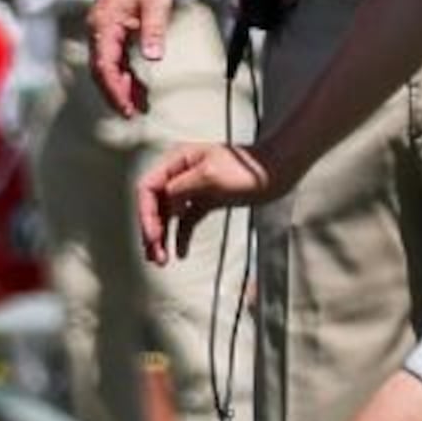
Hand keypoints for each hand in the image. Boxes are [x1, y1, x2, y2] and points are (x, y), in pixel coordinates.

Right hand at [87, 0, 174, 119]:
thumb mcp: (155, 2)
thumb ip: (153, 30)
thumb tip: (153, 57)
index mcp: (104, 25)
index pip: (104, 67)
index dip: (114, 91)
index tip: (127, 109)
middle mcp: (98, 30)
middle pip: (102, 71)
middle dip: (116, 94)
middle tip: (134, 115)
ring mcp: (102, 30)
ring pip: (108, 67)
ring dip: (122, 86)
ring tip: (141, 105)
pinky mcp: (111, 29)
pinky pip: (114, 58)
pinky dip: (125, 73)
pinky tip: (140, 86)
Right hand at [138, 140, 279, 263]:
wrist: (276, 172)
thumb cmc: (246, 169)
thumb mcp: (211, 175)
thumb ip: (182, 186)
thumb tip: (163, 200)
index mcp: (176, 160)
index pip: (148, 187)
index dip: (145, 213)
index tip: (152, 236)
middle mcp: (179, 173)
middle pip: (155, 204)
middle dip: (152, 231)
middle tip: (155, 256)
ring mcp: (191, 188)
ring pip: (168, 216)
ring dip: (162, 238)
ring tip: (162, 260)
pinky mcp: (204, 200)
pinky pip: (185, 221)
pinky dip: (181, 236)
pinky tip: (181, 253)